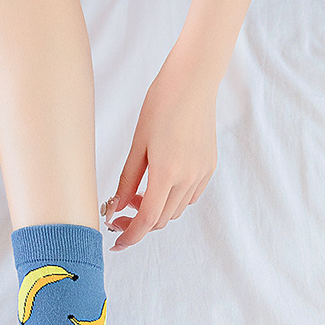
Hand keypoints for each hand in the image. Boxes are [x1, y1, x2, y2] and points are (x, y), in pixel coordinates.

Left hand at [103, 54, 217, 250]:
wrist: (193, 81)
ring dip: (154, 211)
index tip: (116, 243)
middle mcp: (189, 177)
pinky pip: (189, 197)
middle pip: (161, 219)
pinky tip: (157, 185)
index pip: (148, 219)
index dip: (130, 236)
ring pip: (175, 210)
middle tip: (118, 214)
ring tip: (136, 194)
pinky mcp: (210, 166)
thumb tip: (115, 208)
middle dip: (138, 223)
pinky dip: (171, 200)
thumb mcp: (136, 145)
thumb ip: (127, 181)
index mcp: (167, 173)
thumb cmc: (160, 106)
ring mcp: (202, 173)